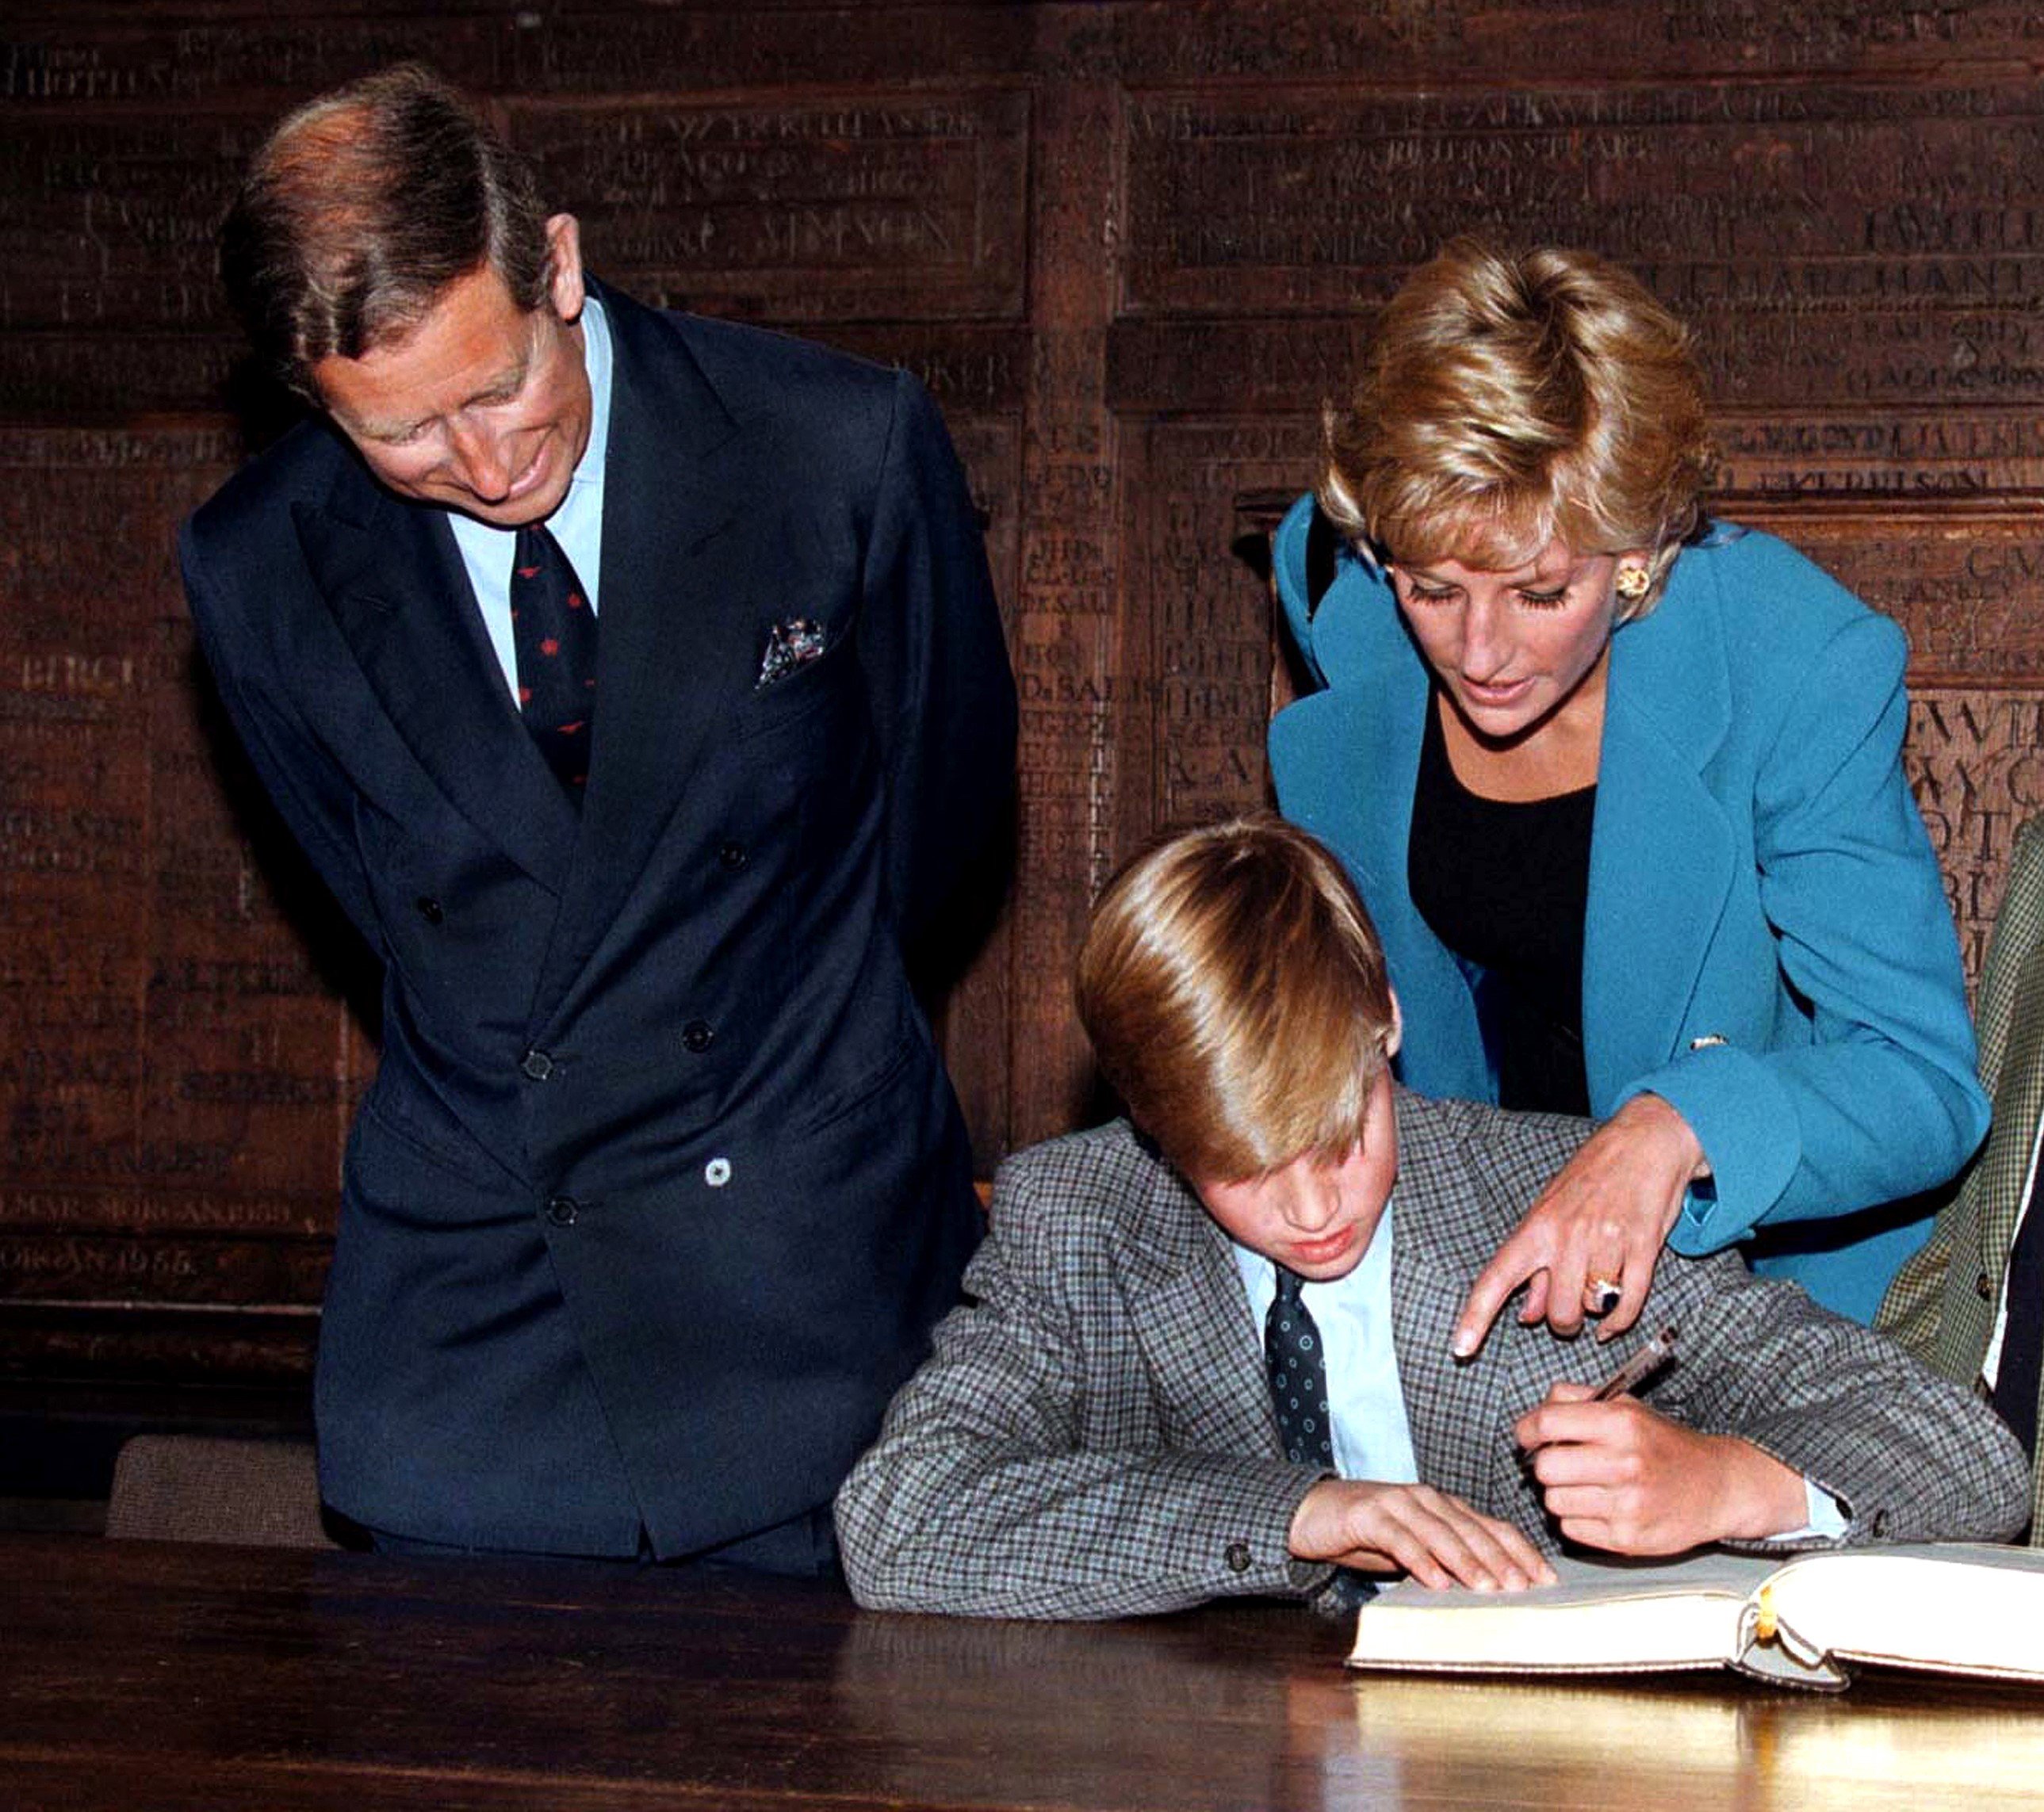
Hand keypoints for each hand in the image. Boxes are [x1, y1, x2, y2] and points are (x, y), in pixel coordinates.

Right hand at [1288, 1479, 1556, 1590]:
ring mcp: (1396, 1503)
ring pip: (1440, 1531)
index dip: (1521, 1552)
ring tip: (1487, 1586)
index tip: (1546, 1579)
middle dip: (1500, 1559)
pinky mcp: (1368, 1514)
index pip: (1493, 1527)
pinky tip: (1434, 1580)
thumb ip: (1449, 1560)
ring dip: (1466, 1560)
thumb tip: (1494, 1591)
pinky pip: (1399, 1538)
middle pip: (1471, 1529)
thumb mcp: (1416, 1548)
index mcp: (1444, 1507)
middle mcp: (1426, 1500)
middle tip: (1522, 1587)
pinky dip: (1419, 1559)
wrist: (1312, 1513)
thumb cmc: (1370, 1534)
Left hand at [1452, 1094, 1706, 1355]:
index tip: (1460, 1348)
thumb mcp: (1551, 1212)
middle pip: (1559, 1313)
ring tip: (1599, 1285)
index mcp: (1536, 1228)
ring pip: (1594, 1308)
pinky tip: (1614, 1321)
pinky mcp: (1644, 1245)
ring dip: (1596, 1310)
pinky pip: (1630, 1302)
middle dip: (1564, 1322)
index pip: (1497, 1278)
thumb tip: (1525, 1315)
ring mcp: (1606, 1241)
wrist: (1646, 1141)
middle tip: (1570, 1308)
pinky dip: (1622, 1321)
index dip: (1476, 1317)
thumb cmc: (1593, 1177)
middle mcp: (1567, 1235)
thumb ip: (1537, 1267)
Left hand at [1513, 1383, 1805, 1553]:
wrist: (1718, 1487)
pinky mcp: (1628, 1539)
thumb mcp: (1627, 1406)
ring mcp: (1627, 1505)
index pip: (1547, 1423)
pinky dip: (1578, 1519)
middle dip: (1547, 1464)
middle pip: (1544, 1467)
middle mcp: (1625, 1463)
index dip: (1527, 1429)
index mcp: (1621, 1423)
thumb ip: (1576, 1399)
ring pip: (1554, 1501)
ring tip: (1588, 1486)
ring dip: (1562, 1494)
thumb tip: (1534, 1415)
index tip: (1528, 1435)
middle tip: (1563, 1464)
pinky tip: (1602, 1508)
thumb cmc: (1664, 1444)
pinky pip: (1571, 1528)